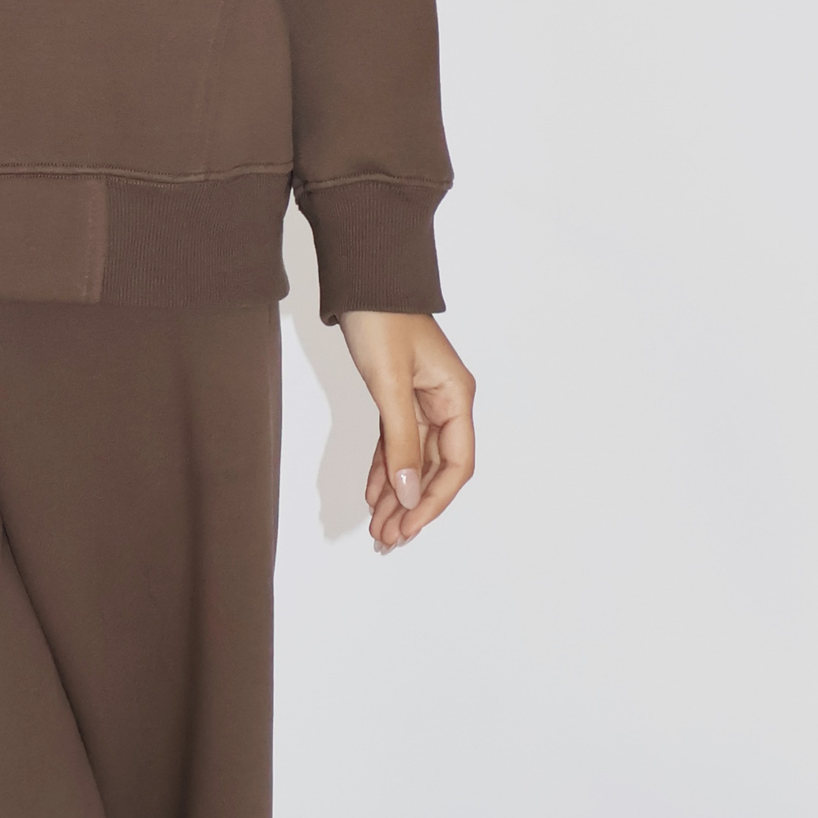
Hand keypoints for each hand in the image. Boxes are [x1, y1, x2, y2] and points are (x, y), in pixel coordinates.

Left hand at [337, 309, 475, 548]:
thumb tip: (408, 494)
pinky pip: (397, 442)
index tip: (408, 527)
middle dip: (412, 506)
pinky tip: (374, 495)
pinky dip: (385, 469)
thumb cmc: (380, 318)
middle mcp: (445, 401)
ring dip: (397, 494)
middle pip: (434, 468)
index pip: (455, 465)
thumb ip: (401, 440)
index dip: (432, 501)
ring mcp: (422, 399)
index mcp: (456, 397)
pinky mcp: (399, 394)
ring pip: (413, 460)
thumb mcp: (389, 383)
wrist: (361, 277)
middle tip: (388, 539)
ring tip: (379, 528)